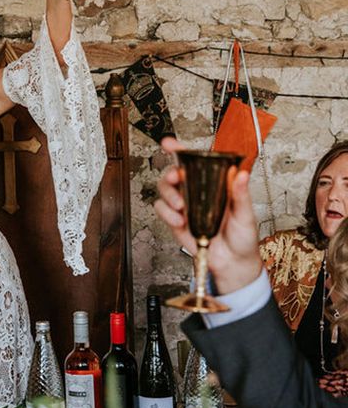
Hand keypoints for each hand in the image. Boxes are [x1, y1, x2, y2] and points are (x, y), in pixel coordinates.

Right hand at [154, 153, 262, 294]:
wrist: (232, 264)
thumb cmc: (242, 237)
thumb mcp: (246, 214)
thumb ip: (241, 194)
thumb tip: (241, 173)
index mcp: (212, 184)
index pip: (193, 162)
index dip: (178, 150)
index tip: (170, 144)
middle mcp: (195, 192)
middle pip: (173, 172)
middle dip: (170, 173)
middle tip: (176, 178)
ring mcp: (184, 205)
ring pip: (164, 188)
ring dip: (168, 194)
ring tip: (180, 207)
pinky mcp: (175, 220)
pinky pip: (162, 209)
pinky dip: (167, 213)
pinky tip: (180, 220)